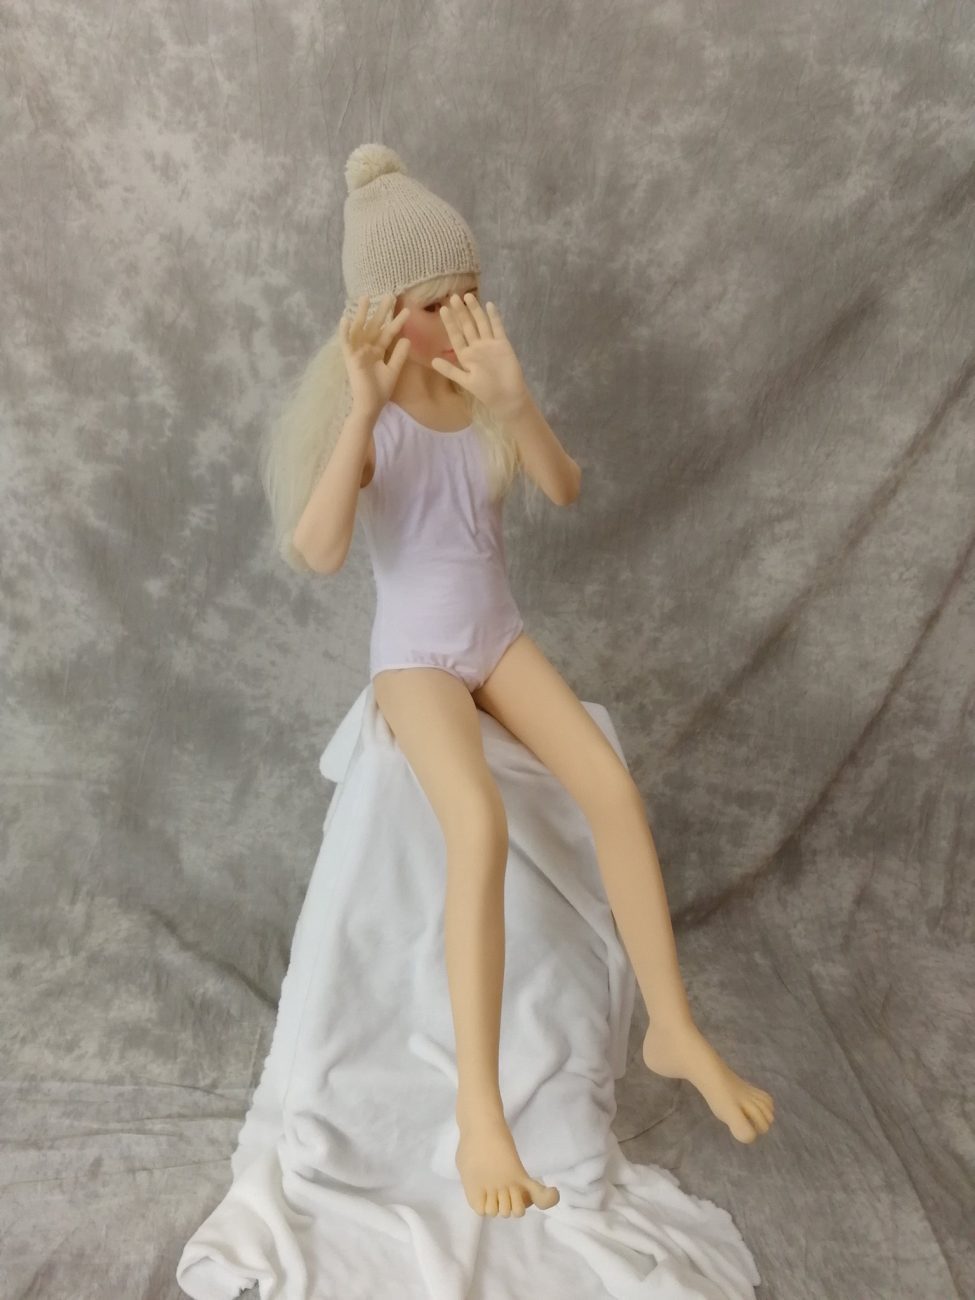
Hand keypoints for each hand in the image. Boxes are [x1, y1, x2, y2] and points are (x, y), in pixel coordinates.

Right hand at [339, 294, 411, 414]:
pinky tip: (346, 318)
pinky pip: (346, 343)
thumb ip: (399, 355)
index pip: (388, 333)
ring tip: (365, 297)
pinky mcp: (350, 359)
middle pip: (374, 326)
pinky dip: (344, 332)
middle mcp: (366, 348)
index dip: (397, 322)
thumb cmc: (380, 391)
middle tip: (389, 295)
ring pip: (359, 329)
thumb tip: (406, 339)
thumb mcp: (393, 370)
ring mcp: (357, 352)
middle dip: (381, 311)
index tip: (408, 310)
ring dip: (361, 314)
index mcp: (377, 351)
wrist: (370, 406)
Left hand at [431, 294, 529, 416]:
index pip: (456, 336)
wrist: (507, 397)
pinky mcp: (502, 344)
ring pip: (481, 323)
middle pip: (467, 326)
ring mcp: (490, 344)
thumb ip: (450, 370)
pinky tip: (489, 305)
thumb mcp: (465, 381)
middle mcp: (476, 347)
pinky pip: (497, 327)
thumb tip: (432, 362)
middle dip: (461, 312)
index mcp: (466, 356)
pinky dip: (494, 317)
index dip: (450, 323)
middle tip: (453, 297)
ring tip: (468, 296)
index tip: (443, 310)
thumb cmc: (486, 391)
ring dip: (475, 310)